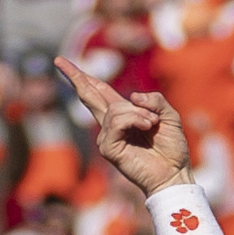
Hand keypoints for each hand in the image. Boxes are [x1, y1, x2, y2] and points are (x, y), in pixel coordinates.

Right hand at [56, 58, 191, 197]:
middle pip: (89, 96)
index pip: (99, 92)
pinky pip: (116, 122)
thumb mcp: (169, 117)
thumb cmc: (172, 149)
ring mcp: (107, 137)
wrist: (175, 174)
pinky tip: (147, 127)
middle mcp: (111, 125)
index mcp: (123, 115)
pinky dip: (134, 120)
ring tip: (152, 124)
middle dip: (76, 77)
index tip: (62, 63)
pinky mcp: (109, 148)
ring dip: (138, 113)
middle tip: (59, 61)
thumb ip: (155, 101)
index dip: (84, 78)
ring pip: (114, 109)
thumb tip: (133, 96)